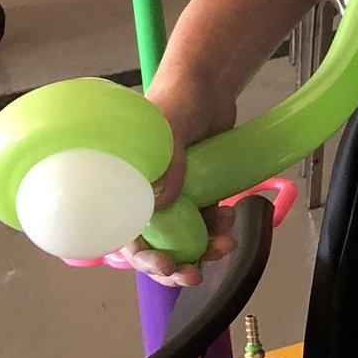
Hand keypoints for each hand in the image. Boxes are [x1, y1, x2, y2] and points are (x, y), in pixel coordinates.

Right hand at [118, 82, 237, 285]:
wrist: (209, 83)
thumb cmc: (175, 100)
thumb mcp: (167, 127)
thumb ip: (167, 161)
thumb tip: (160, 202)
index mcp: (127, 186)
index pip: (126, 233)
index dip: (142, 257)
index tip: (163, 267)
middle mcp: (148, 196)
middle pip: (156, 245)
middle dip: (174, 267)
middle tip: (194, 274)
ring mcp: (176, 195)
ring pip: (184, 238)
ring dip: (203, 250)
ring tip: (225, 244)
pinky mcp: (201, 190)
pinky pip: (206, 220)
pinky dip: (218, 228)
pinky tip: (232, 218)